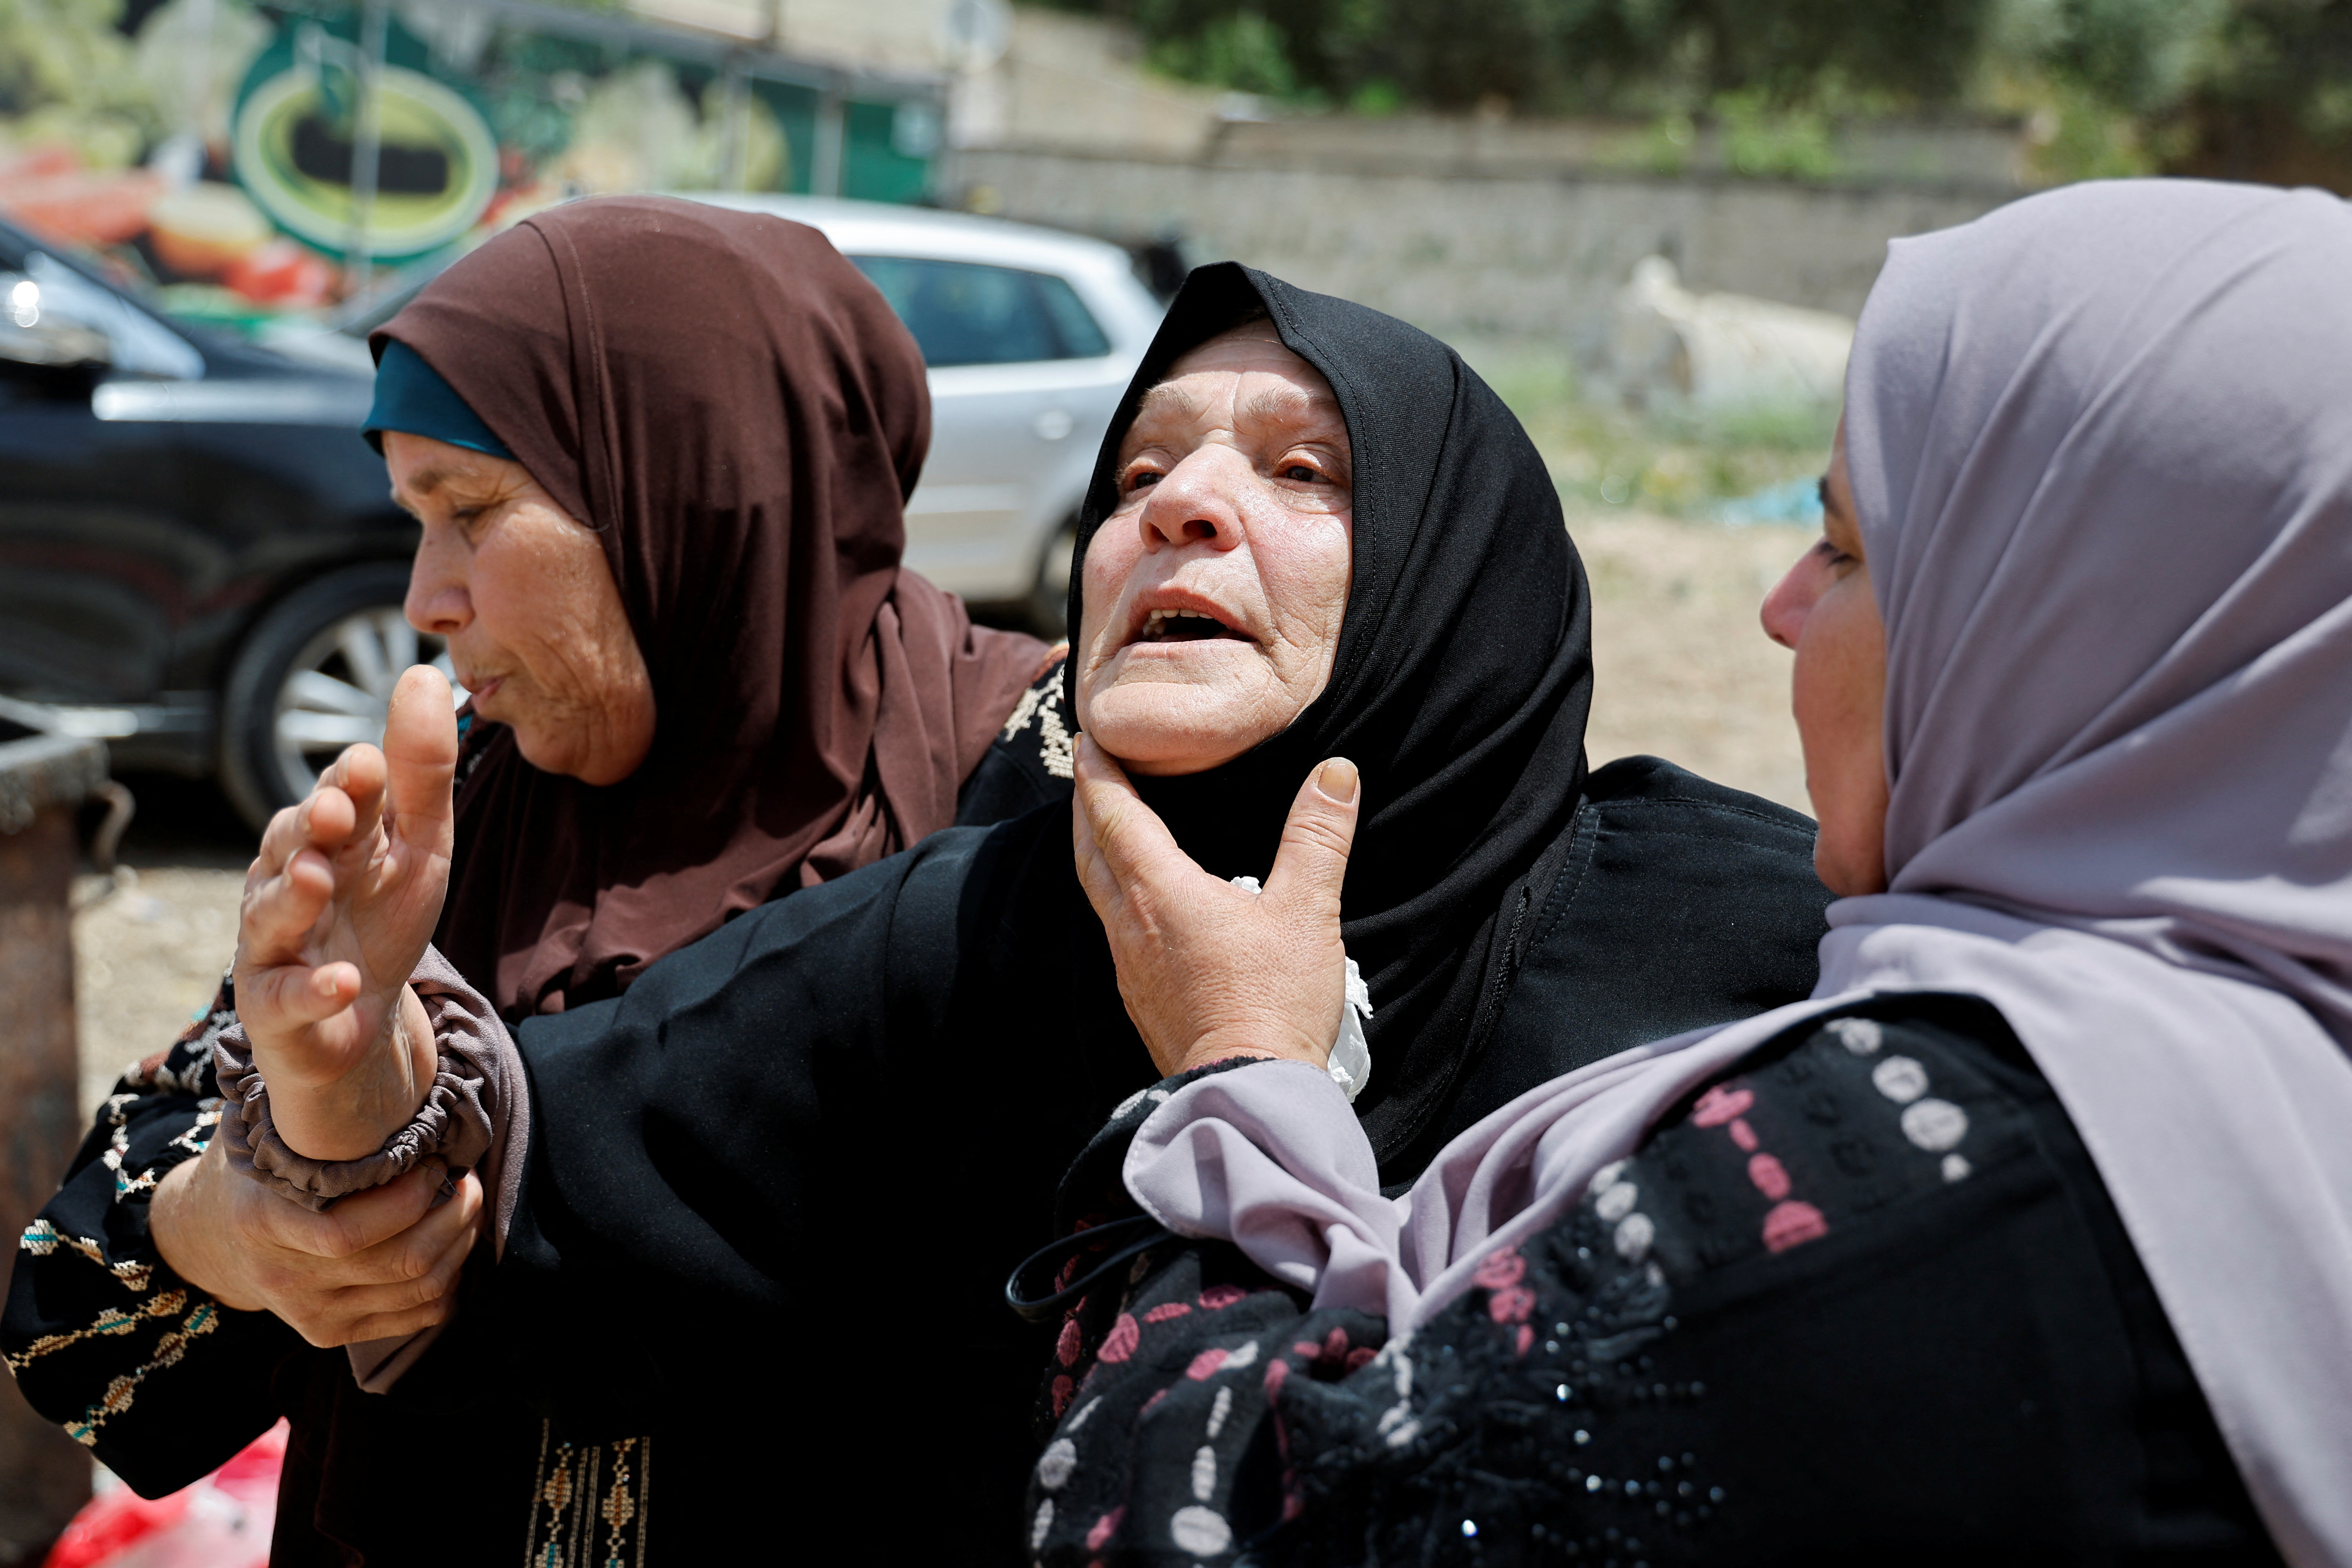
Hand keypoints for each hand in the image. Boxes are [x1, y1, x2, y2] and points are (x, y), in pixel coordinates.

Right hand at [151, 1135, 481, 1347]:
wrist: (208, 1236)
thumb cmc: (255, 1167)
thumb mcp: (261, 1133)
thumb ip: (302, 1113)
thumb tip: (358, 1059)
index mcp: (263, 1223)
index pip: (350, 1231)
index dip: (410, 1196)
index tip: (434, 1158)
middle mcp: (286, 1278)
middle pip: (402, 1261)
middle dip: (455, 1214)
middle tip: (467, 1179)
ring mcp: (311, 1314)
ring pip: (419, 1289)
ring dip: (461, 1243)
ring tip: (466, 1203)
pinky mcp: (332, 1334)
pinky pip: (418, 1315)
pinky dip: (451, 1279)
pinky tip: (452, 1242)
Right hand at [234, 665, 457, 1160]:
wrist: (360, 1017)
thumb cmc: (383, 915)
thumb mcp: (419, 843)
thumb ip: (421, 772)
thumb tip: (426, 673)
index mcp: (330, 836)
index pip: (339, 797)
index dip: (351, 782)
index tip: (369, 763)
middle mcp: (289, 878)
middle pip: (291, 843)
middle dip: (308, 825)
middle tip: (333, 812)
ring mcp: (275, 942)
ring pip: (272, 912)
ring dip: (293, 896)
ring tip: (317, 880)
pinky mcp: (274, 1005)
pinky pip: (289, 996)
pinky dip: (314, 990)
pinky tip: (343, 984)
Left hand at [1073, 733, 1360, 1078]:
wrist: (1247, 1092)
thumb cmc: (1274, 1003)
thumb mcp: (1307, 912)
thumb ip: (1317, 838)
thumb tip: (1336, 773)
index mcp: (1161, 892)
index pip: (1114, 815)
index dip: (1099, 772)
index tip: (1089, 736)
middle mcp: (1131, 924)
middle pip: (1090, 848)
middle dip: (1085, 803)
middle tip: (1087, 767)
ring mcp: (1129, 964)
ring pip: (1095, 888)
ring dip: (1093, 847)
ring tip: (1100, 822)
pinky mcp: (1140, 996)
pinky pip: (1111, 926)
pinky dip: (1111, 891)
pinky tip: (1132, 898)